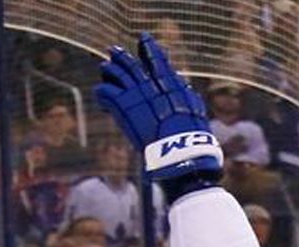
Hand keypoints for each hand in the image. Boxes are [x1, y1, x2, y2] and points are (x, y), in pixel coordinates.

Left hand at [96, 33, 221, 190]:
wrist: (181, 155)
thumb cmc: (194, 142)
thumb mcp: (197, 115)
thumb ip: (186, 98)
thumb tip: (183, 85)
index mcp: (171, 86)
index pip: (158, 59)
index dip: (150, 48)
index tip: (144, 39)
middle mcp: (152, 85)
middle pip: (131, 63)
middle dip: (121, 56)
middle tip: (113, 51)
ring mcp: (136, 94)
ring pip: (114, 72)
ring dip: (109, 71)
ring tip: (106, 72)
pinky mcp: (122, 106)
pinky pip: (104, 92)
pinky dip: (102, 94)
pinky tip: (103, 100)